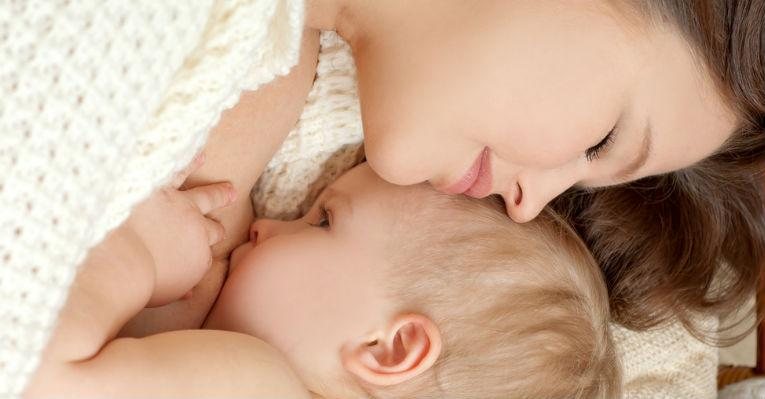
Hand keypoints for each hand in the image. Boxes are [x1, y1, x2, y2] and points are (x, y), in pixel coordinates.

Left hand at [125, 154, 235, 305]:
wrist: (118, 262)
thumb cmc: (136, 283)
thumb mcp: (163, 293)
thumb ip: (179, 288)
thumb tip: (190, 294)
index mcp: (197, 258)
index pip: (206, 256)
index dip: (200, 256)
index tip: (194, 258)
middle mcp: (196, 231)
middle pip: (214, 229)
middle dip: (217, 228)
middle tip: (221, 228)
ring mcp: (181, 207)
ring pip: (207, 197)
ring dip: (219, 193)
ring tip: (230, 189)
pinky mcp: (161, 188)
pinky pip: (179, 171)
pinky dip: (190, 161)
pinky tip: (200, 153)